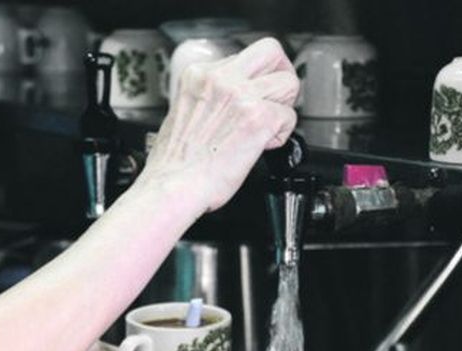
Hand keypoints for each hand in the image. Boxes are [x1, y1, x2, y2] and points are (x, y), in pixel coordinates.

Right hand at [138, 38, 298, 214]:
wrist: (172, 187)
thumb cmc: (173, 164)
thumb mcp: (182, 113)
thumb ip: (208, 98)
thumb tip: (228, 103)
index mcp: (198, 75)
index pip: (242, 57)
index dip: (253, 78)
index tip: (254, 93)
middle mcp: (220, 79)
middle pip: (271, 53)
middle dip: (280, 75)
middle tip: (277, 99)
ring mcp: (241, 96)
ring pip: (288, 83)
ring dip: (283, 107)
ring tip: (267, 128)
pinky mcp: (258, 118)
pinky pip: (289, 116)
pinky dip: (281, 135)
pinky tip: (262, 146)